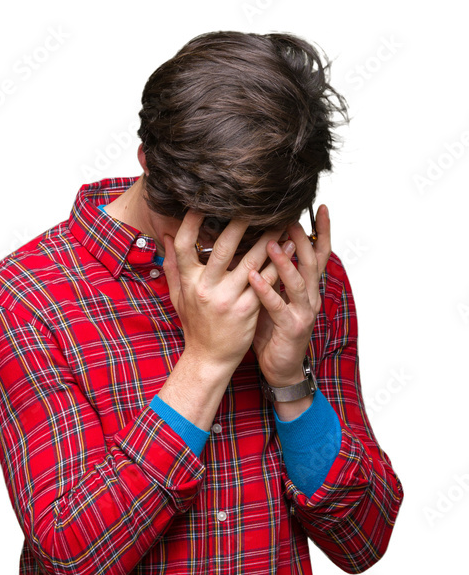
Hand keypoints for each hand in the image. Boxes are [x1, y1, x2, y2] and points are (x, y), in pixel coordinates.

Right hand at [162, 212, 291, 372]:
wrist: (209, 359)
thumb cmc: (195, 326)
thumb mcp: (178, 296)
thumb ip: (174, 266)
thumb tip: (167, 236)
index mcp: (189, 281)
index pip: (185, 243)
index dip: (191, 220)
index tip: (203, 200)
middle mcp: (206, 288)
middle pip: (221, 248)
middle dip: (238, 223)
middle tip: (252, 202)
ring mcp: (227, 299)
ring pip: (249, 261)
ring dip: (266, 238)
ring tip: (279, 219)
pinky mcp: (246, 310)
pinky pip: (264, 281)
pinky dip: (277, 262)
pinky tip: (288, 247)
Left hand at [248, 205, 331, 384]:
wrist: (280, 367)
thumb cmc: (273, 330)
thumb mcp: (272, 297)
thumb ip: (270, 273)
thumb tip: (254, 244)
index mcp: (307, 287)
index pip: (318, 254)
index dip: (320, 231)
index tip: (317, 207)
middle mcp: (310, 297)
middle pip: (312, 261)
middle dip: (303, 238)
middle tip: (290, 218)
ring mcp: (304, 312)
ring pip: (299, 281)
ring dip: (285, 261)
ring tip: (272, 243)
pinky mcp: (292, 328)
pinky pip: (278, 306)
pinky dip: (266, 290)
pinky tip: (254, 276)